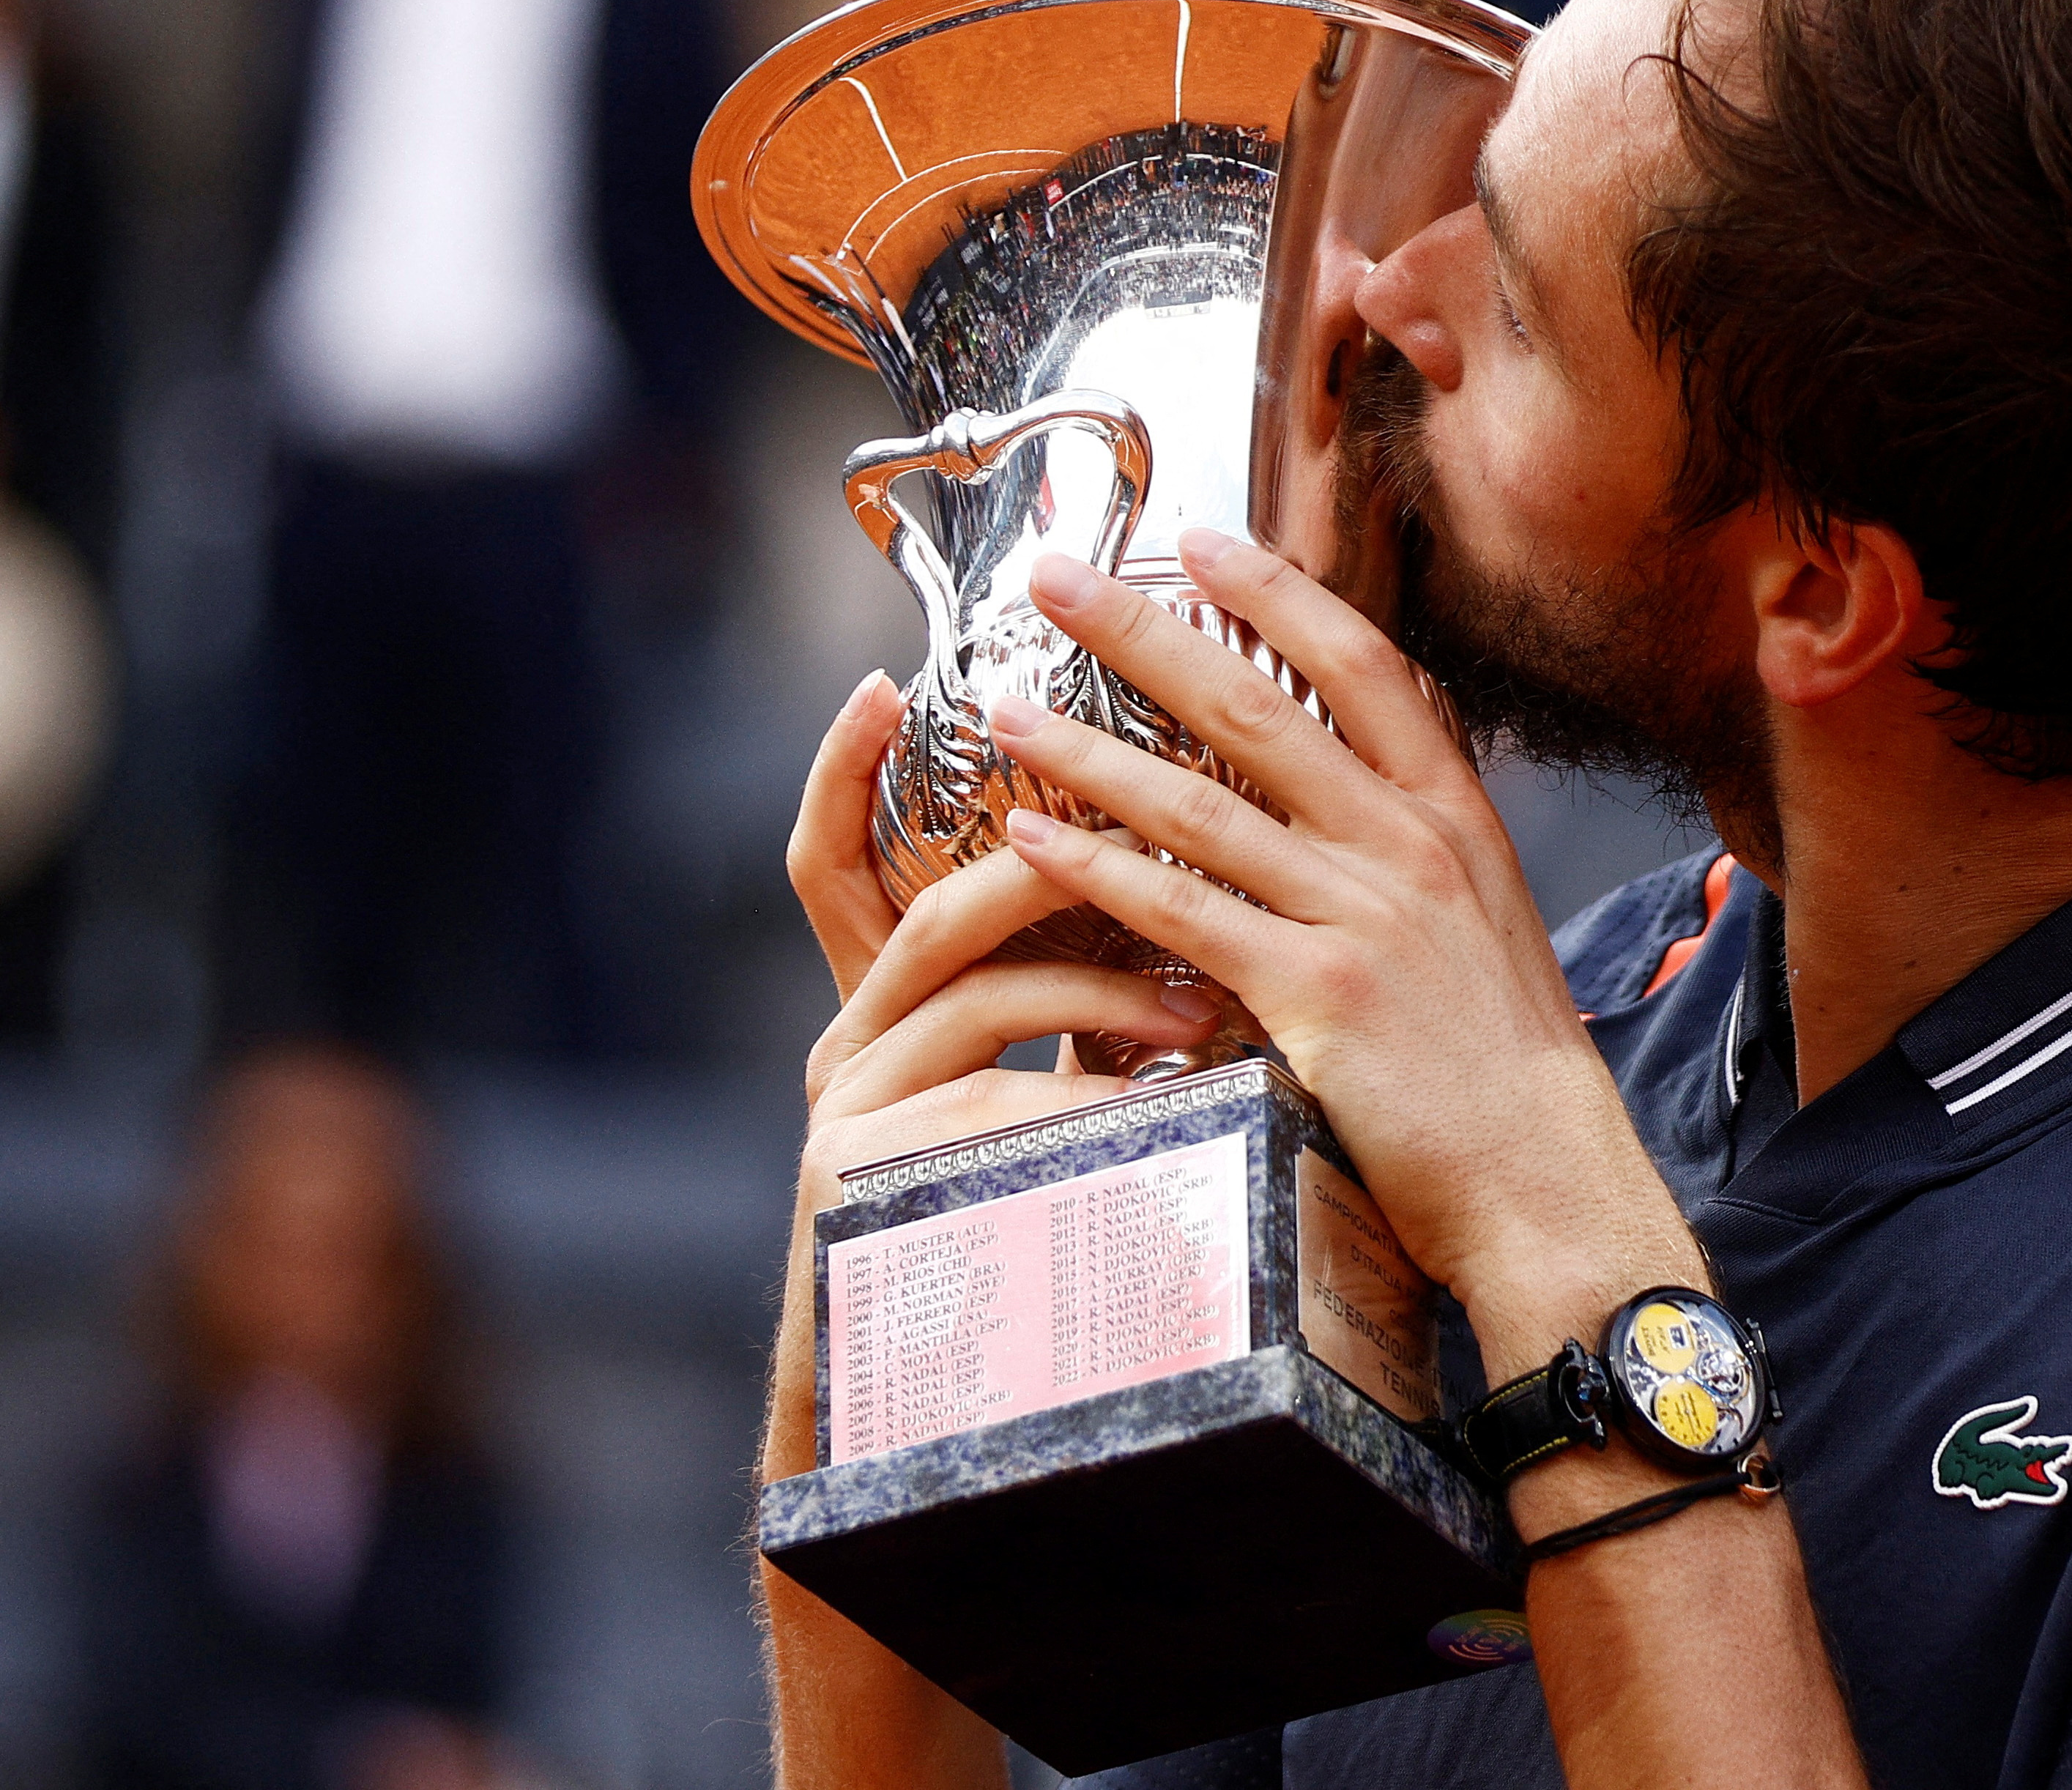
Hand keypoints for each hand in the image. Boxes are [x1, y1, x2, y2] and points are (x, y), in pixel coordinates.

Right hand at [779, 670, 1227, 1218]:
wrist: (952, 1414)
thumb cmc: (1034, 1241)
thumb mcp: (1048, 1099)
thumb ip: (1071, 1005)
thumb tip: (1190, 918)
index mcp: (882, 1015)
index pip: (836, 866)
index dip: (841, 771)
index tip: (884, 685)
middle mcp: (843, 1048)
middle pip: (928, 912)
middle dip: (1043, 864)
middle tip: (1149, 840)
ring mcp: (844, 1115)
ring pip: (976, 996)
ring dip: (1104, 988)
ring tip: (1208, 1004)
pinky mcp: (863, 1179)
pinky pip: (999, 1101)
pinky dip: (1095, 1095)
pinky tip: (1171, 1111)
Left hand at [985, 528, 1703, 1379]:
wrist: (1549, 1180)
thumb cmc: (1506, 1067)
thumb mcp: (1481, 923)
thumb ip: (1407, 853)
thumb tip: (1327, 799)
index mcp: (1454, 815)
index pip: (1361, 665)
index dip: (1278, 596)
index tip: (1202, 542)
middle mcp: (1410, 845)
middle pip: (1259, 708)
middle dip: (1146, 633)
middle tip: (1057, 579)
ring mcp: (1364, 913)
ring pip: (1201, 804)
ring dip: (1091, 749)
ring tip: (1007, 710)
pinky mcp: (1316, 994)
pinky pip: (1184, 913)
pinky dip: (1101, 868)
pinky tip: (1035, 838)